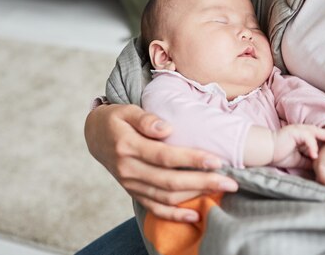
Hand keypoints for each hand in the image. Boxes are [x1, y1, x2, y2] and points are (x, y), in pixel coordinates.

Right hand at [84, 103, 238, 221]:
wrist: (93, 136)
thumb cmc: (115, 119)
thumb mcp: (126, 110)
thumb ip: (146, 118)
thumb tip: (167, 128)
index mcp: (128, 146)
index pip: (165, 156)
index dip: (192, 159)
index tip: (217, 160)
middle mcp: (128, 169)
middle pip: (169, 181)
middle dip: (203, 182)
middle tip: (231, 181)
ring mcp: (130, 184)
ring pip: (165, 196)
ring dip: (195, 196)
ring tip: (221, 190)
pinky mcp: (133, 192)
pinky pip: (154, 208)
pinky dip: (174, 215)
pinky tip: (195, 216)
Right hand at [272, 125, 324, 167]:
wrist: (266, 151)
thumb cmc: (279, 154)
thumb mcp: (298, 160)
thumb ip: (309, 162)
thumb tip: (321, 167)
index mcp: (304, 137)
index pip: (320, 138)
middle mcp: (302, 131)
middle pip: (321, 132)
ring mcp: (298, 130)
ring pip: (316, 133)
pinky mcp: (294, 132)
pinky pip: (307, 138)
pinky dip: (312, 146)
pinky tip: (314, 155)